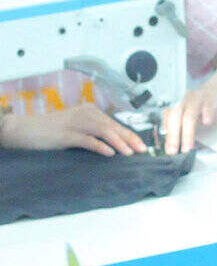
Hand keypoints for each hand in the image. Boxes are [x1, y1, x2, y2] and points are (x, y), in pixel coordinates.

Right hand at [0, 105, 145, 155]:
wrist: (25, 130)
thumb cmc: (52, 132)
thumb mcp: (77, 130)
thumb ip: (94, 133)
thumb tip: (116, 145)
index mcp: (89, 111)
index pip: (114, 124)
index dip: (129, 135)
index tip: (142, 146)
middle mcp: (85, 113)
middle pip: (112, 126)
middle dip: (129, 139)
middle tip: (142, 150)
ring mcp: (75, 123)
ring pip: (103, 131)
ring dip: (119, 142)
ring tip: (130, 153)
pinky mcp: (65, 134)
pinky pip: (86, 139)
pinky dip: (100, 146)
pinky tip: (110, 153)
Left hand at [162, 85, 216, 154]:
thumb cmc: (202, 108)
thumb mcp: (189, 118)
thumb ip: (181, 129)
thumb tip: (173, 146)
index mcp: (176, 105)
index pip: (167, 119)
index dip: (167, 135)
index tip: (169, 149)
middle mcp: (184, 100)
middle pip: (175, 116)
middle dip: (173, 135)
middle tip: (175, 150)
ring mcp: (197, 99)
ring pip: (189, 114)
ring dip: (188, 132)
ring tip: (188, 146)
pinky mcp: (211, 100)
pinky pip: (208, 106)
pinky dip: (207, 114)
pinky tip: (207, 122)